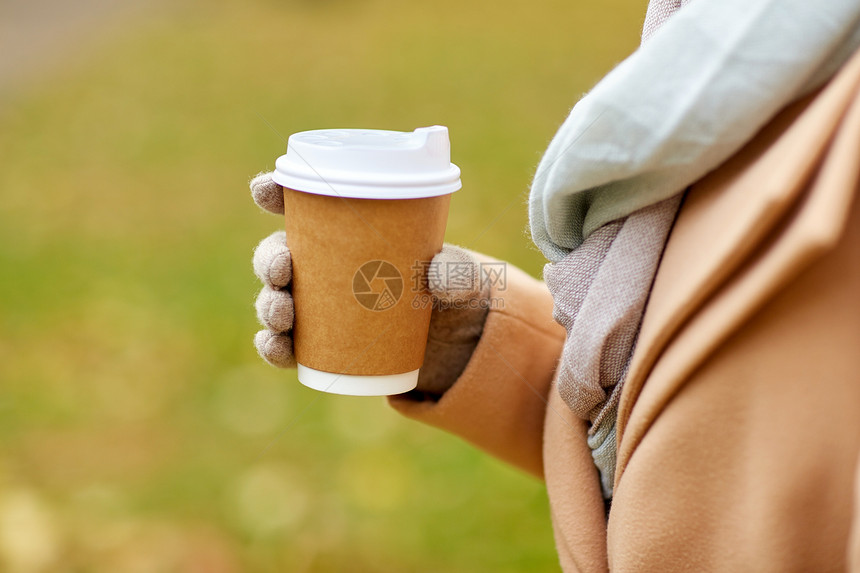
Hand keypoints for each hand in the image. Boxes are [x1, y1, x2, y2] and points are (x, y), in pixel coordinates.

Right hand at [250, 172, 491, 396]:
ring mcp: (317, 307)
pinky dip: (274, 346)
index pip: (301, 205)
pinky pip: (285, 345)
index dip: (274, 192)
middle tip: (283, 268)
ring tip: (283, 313)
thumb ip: (457, 273)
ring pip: (276, 299)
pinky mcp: (319, 344)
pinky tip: (276, 345)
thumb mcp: (461, 277)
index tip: (265, 190)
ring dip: (269, 304)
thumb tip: (439, 276)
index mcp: (347, 233)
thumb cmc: (449, 291)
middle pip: (278, 253)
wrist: (453, 342)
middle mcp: (322, 266)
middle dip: (269, 258)